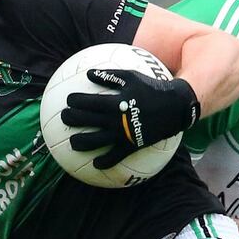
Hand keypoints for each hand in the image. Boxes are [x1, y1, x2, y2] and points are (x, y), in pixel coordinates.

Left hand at [63, 68, 199, 168]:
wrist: (174, 107)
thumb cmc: (152, 88)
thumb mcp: (131, 77)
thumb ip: (109, 76)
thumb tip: (89, 74)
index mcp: (114, 103)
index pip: (87, 103)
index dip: (74, 101)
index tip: (69, 100)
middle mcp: (115, 120)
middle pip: (86, 121)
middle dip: (71, 119)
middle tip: (64, 117)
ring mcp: (122, 135)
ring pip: (94, 142)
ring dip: (80, 143)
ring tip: (73, 143)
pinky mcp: (131, 146)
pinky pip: (115, 157)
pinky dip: (104, 162)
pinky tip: (96, 164)